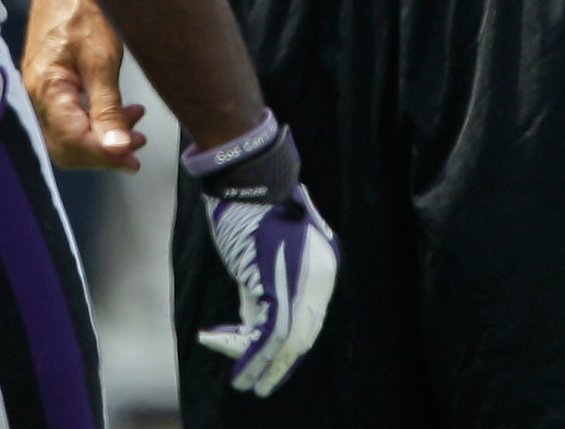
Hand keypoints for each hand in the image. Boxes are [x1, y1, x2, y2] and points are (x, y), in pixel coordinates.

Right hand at [22, 0, 146, 170]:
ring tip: (136, 128)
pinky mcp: (52, 80)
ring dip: (104, 138)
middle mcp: (38, 93)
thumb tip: (116, 148)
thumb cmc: (82, 6)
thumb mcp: (102, 59)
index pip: (72, 142)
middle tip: (137, 147)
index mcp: (47, 88)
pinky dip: (97, 120)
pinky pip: (71, 115)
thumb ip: (108, 107)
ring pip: (70, 134)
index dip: (104, 155)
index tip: (133, 155)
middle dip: (104, 152)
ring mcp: (43, 87)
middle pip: (67, 147)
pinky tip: (122, 111)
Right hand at [187, 115, 336, 394]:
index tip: (271, 366)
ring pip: (287, 340)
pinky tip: (241, 373)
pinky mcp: (278, 283)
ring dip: (265, 367)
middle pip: (303, 335)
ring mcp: (302, 282)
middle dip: (280, 364)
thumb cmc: (253, 207)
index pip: (310, 320)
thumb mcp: (263, 253)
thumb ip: (264, 285)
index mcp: (324, 267)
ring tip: (247, 385)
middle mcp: (319, 278)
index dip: (290, 348)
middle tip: (263, 385)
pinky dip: (251, 356)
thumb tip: (253, 319)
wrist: (249, 178)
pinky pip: (268, 333)